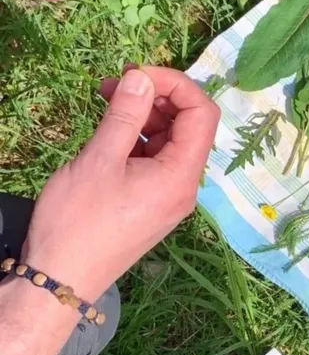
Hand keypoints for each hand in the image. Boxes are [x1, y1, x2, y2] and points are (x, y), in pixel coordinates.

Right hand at [21, 67, 219, 300]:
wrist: (58, 281)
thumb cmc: (78, 221)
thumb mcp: (99, 160)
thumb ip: (126, 115)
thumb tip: (143, 77)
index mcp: (182, 175)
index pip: (203, 113)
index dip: (176, 85)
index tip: (138, 73)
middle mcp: (185, 185)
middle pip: (189, 126)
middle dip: (158, 97)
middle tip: (116, 81)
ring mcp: (169, 195)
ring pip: (170, 141)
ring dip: (145, 115)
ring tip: (107, 98)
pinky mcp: (151, 202)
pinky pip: (156, 160)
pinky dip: (139, 138)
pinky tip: (111, 129)